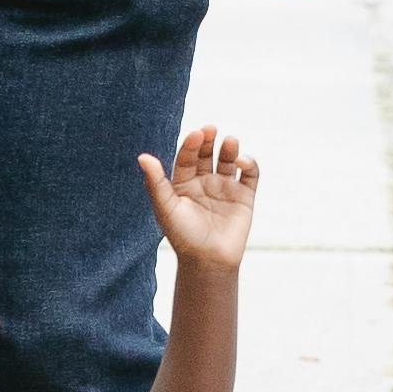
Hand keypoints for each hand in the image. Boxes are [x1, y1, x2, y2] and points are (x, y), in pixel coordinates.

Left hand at [138, 118, 261, 266]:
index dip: (191, 144)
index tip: (196, 134)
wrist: (208, 261)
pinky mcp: (244, 196)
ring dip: (229, 148)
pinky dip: (249, 164)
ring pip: (229, 159)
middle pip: (207, 153)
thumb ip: (155, 182)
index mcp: (184, 183)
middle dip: (209, 140)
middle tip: (211, 129)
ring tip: (229, 142)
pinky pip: (250, 174)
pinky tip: (242, 162)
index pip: (187, 156)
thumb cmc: (182, 236)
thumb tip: (142, 156)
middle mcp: (204, 182)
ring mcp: (225, 188)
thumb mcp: (165, 208)